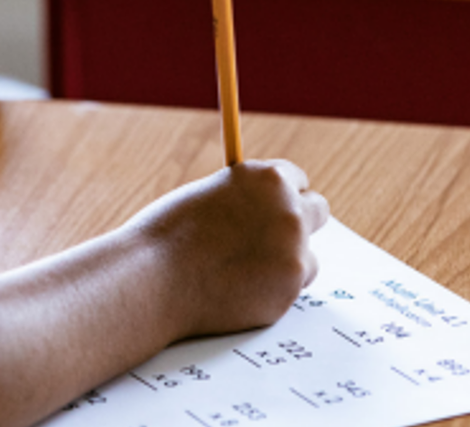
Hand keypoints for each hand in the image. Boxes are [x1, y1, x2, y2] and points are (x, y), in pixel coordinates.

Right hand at [127, 159, 328, 338]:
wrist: (152, 279)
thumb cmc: (168, 236)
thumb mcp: (207, 196)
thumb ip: (243, 200)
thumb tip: (264, 212)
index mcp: (267, 178)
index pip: (297, 179)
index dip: (280, 195)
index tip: (270, 209)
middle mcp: (289, 210)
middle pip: (318, 210)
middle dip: (298, 223)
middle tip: (269, 240)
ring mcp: (294, 250)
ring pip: (307, 256)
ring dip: (284, 262)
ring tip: (237, 271)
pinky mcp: (290, 288)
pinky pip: (291, 288)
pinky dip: (271, 291)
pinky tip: (235, 290)